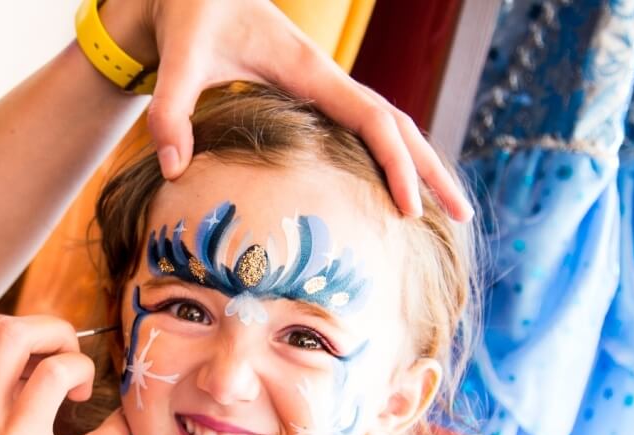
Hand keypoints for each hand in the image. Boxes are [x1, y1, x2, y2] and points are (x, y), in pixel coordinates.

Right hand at [0, 306, 130, 434]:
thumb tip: (34, 339)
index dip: (7, 319)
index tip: (28, 348)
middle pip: (11, 333)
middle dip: (53, 332)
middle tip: (65, 360)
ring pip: (55, 372)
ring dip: (80, 368)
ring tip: (79, 392)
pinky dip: (118, 424)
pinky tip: (115, 427)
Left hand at [102, 0, 471, 220]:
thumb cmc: (193, 16)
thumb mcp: (178, 59)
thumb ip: (171, 110)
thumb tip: (175, 167)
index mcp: (309, 71)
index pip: (373, 119)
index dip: (396, 164)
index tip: (410, 209)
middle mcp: (328, 79)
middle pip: (399, 125)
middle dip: (432, 169)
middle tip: (462, 216)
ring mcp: (324, 87)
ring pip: (388, 126)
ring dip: (419, 164)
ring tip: (443, 211)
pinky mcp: (312, 94)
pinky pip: (365, 128)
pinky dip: (389, 157)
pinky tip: (393, 188)